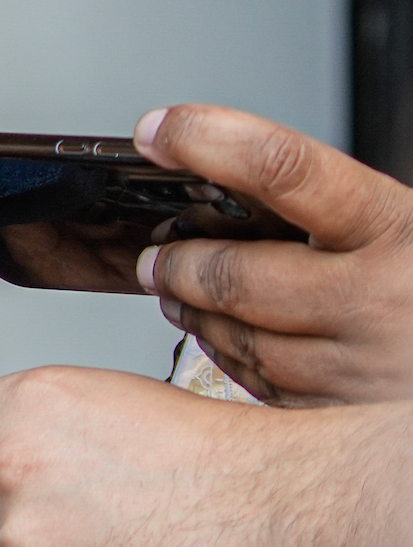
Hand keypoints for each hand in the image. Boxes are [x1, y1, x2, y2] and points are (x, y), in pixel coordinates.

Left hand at [135, 102, 412, 404]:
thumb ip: (343, 207)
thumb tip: (232, 171)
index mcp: (401, 231)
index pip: (283, 168)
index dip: (209, 139)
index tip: (160, 128)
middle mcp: (379, 301)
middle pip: (236, 271)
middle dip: (179, 259)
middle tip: (159, 250)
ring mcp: (357, 368)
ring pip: (236, 334)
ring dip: (192, 309)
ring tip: (178, 288)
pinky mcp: (337, 419)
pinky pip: (256, 382)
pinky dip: (229, 353)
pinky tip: (227, 335)